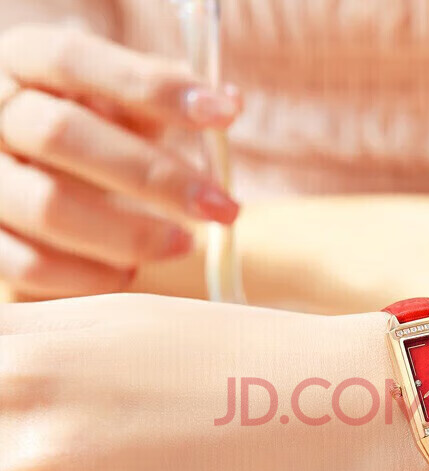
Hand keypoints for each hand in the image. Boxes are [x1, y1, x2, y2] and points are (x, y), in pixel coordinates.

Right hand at [0, 25, 241, 298]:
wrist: (21, 181)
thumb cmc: (84, 136)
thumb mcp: (112, 104)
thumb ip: (160, 101)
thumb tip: (230, 102)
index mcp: (24, 66)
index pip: (75, 59)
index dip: (151, 87)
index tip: (223, 116)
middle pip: (63, 135)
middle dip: (155, 176)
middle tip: (222, 207)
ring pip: (49, 208)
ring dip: (129, 234)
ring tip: (183, 244)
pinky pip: (33, 266)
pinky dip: (91, 276)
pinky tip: (129, 272)